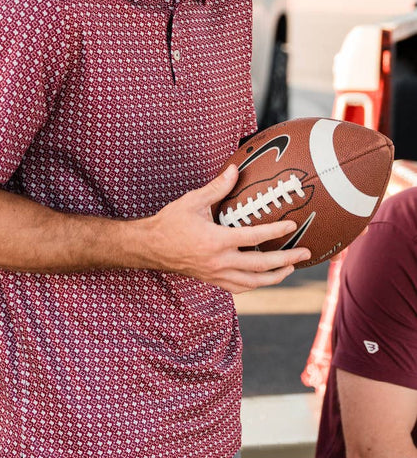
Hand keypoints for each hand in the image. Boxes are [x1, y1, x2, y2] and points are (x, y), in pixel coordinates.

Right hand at [143, 164, 310, 292]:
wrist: (151, 247)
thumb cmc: (171, 222)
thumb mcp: (193, 201)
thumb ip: (217, 188)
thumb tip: (234, 170)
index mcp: (216, 241)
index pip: (254, 238)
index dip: (276, 231)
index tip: (292, 226)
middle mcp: (219, 262)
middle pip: (261, 266)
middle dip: (286, 260)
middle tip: (305, 253)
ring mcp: (216, 274)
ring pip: (253, 282)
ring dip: (275, 277)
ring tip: (291, 268)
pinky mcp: (212, 279)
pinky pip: (240, 287)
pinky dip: (256, 284)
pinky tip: (264, 278)